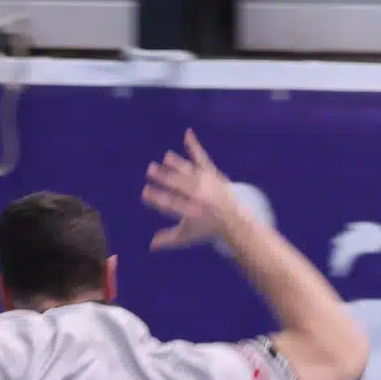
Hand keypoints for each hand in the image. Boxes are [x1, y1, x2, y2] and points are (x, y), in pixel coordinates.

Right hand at [143, 130, 246, 250]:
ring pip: (191, 172)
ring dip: (177, 164)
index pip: (172, 205)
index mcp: (193, 213)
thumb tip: (150, 246)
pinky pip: (203, 159)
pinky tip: (188, 133)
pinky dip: (195, 146)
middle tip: (150, 172)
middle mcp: (202, 198)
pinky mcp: (213, 174)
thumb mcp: (188, 236)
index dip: (158, 199)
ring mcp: (208, 184)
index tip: (145, 193)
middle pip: (181, 187)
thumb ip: (169, 239)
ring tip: (165, 159)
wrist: (235, 220)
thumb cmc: (206, 228)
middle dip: (166, 179)